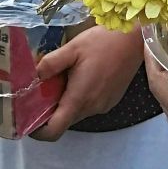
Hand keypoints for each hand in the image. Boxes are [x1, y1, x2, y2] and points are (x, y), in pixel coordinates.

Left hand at [32, 24, 143, 139]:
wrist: (136, 37)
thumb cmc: (104, 41)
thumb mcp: (73, 47)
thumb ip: (50, 64)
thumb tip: (32, 78)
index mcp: (79, 98)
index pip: (54, 131)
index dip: (38, 130)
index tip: (30, 117)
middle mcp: (92, 108)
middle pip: (65, 120)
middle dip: (53, 108)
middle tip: (49, 85)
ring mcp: (104, 105)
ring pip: (78, 112)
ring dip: (69, 100)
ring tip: (70, 75)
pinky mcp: (113, 99)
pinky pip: (91, 105)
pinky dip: (83, 96)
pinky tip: (87, 74)